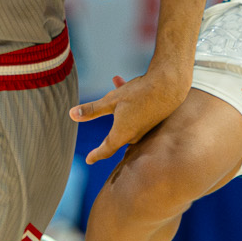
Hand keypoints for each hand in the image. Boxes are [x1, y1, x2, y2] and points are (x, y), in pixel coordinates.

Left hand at [70, 70, 191, 163]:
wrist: (169, 86)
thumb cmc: (139, 94)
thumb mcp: (110, 100)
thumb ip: (91, 110)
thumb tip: (71, 115)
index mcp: (122, 134)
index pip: (105, 150)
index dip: (96, 155)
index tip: (89, 159)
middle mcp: (134, 135)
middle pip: (115, 133)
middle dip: (107, 119)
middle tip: (97, 114)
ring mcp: (145, 128)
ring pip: (125, 118)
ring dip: (119, 105)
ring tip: (115, 82)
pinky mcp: (153, 119)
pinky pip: (136, 112)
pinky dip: (129, 100)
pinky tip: (123, 80)